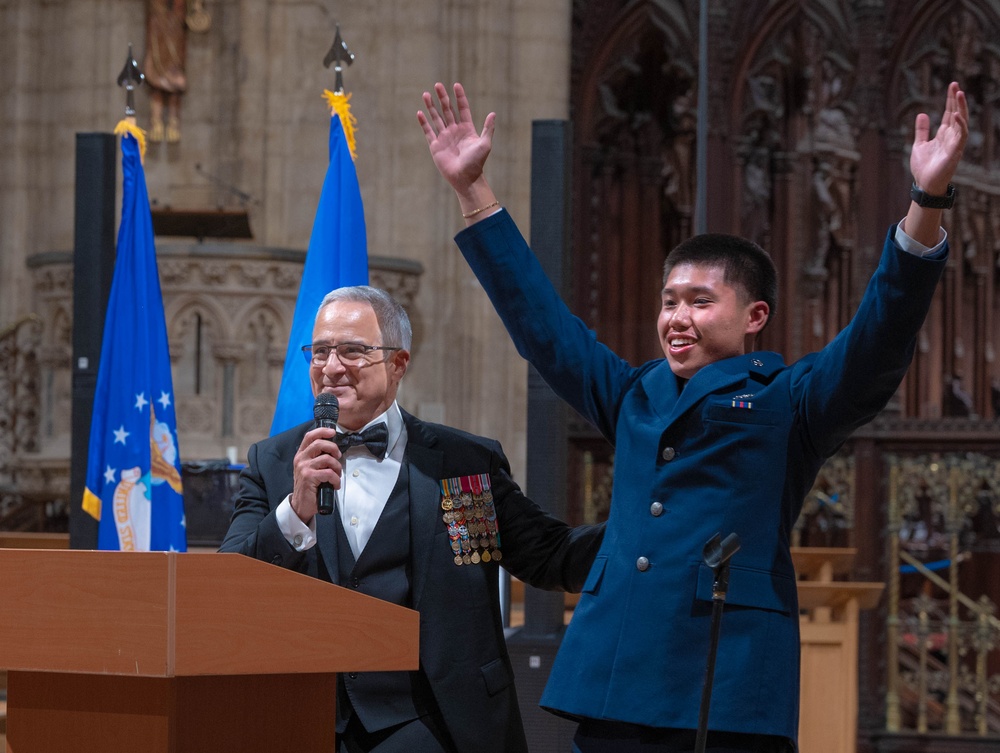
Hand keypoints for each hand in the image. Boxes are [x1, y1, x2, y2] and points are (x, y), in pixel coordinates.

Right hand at [290, 426, 341, 522]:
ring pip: (327, 459)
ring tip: (337, 475)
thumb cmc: (309, 486)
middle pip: (319, 443)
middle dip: (333, 448)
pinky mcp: (309, 477)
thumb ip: (317, 457)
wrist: (301, 504)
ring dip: (337, 467)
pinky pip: (329, 473)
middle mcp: (301, 459)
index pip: (309, 436)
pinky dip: (336, 479)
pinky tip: (335, 485)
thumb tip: (333, 449)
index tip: (332, 432)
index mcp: (301, 455)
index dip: (322, 431)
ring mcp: (304, 468)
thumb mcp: (310, 468)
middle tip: (338, 457)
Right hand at [417, 82, 495, 200]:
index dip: (459, 97)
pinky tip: (420, 113)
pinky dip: (424, 122)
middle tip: (437, 85)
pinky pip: (428, 131)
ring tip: (426, 94)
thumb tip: (493, 113)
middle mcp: (454, 131)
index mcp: (467, 129)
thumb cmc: (476, 163)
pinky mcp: (435, 146)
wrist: (465, 178)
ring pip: (436, 118)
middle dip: (443, 97)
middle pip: (447, 110)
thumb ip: (488, 128)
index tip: (456, 85)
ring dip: (431, 106)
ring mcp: (444, 137)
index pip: (462, 109)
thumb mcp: (485, 144)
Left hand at [910, 81, 967, 194]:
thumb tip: (922, 114)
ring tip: (959, 93)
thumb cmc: (924, 167)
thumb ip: (922, 130)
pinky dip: (960, 124)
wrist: (924, 185)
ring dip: (961, 107)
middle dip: (957, 99)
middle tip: (955, 84)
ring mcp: (955, 143)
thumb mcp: (919, 144)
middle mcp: (952, 136)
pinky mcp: (955, 151)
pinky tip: (956, 114)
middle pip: (957, 113)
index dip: (950, 100)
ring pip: (962, 121)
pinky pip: (961, 135)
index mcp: (944, 134)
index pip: (950, 113)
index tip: (952, 86)